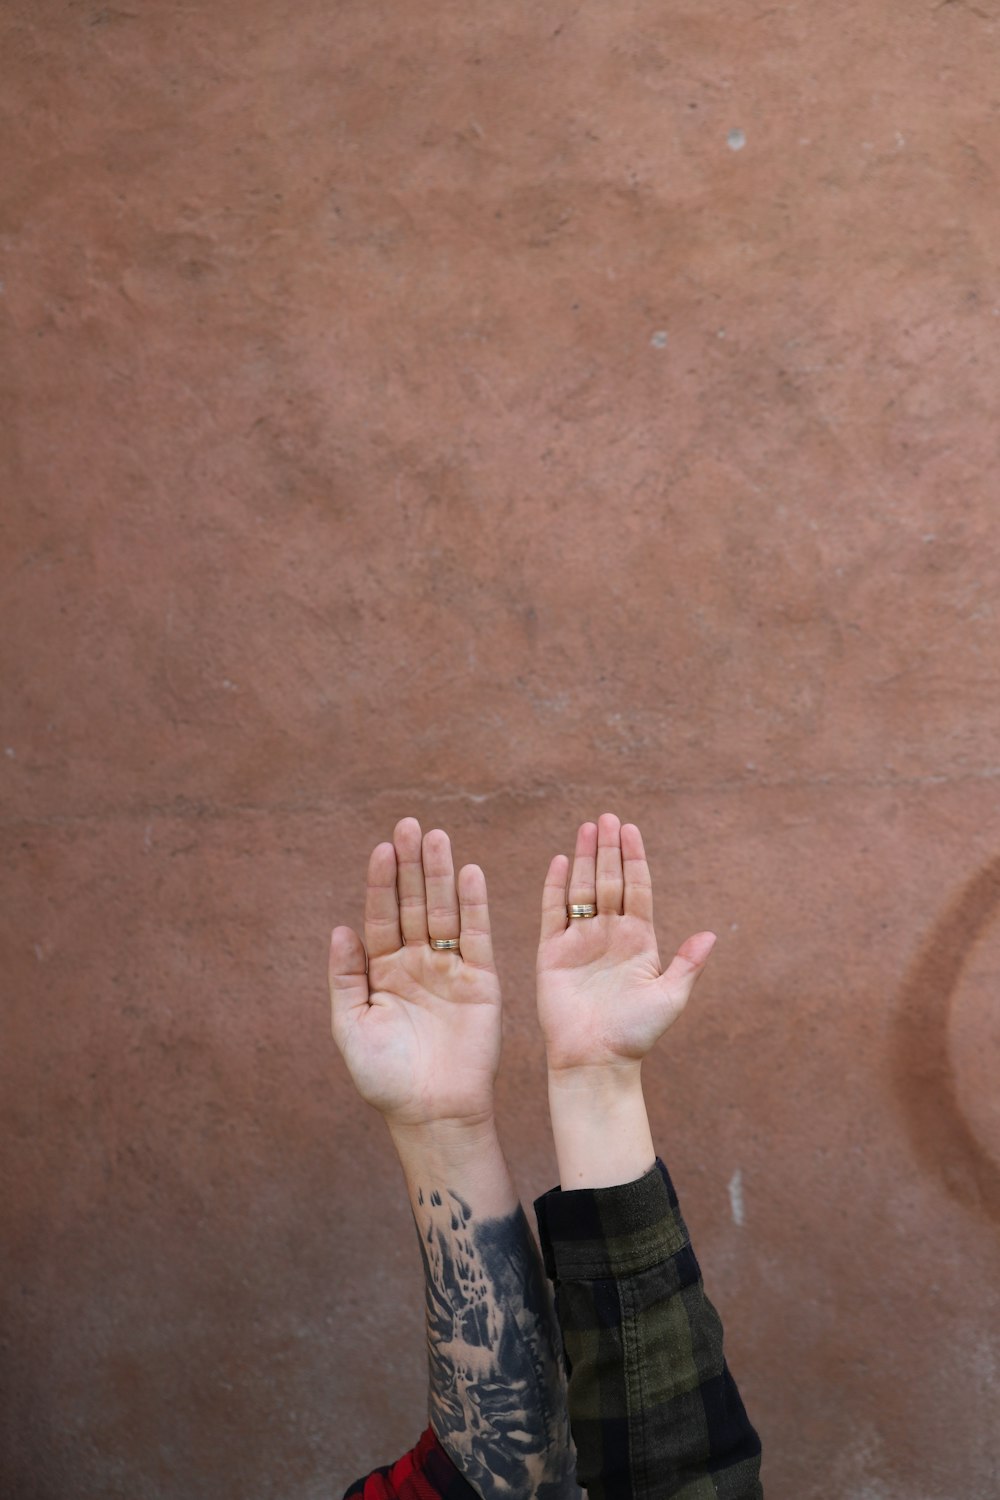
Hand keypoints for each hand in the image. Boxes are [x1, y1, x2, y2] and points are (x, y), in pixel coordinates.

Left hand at [328, 818, 501, 1130]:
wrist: (431, 1113)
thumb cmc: (385, 1078)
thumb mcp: (350, 1027)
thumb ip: (345, 978)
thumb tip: (339, 928)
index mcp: (382, 971)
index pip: (381, 916)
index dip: (380, 882)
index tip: (380, 848)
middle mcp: (416, 962)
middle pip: (414, 903)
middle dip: (411, 865)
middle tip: (409, 824)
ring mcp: (449, 969)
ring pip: (444, 911)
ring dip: (440, 874)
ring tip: (436, 837)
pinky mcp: (481, 981)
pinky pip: (477, 936)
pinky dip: (474, 904)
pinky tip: (469, 873)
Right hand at [536, 812, 716, 1075]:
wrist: (596, 1060)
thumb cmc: (635, 1034)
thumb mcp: (669, 998)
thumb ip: (687, 965)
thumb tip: (712, 934)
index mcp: (639, 940)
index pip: (637, 888)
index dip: (634, 858)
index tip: (631, 829)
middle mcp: (609, 934)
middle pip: (609, 880)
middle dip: (608, 849)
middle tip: (607, 816)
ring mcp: (580, 941)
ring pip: (582, 889)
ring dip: (583, 858)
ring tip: (586, 828)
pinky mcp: (552, 953)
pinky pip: (552, 912)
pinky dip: (554, 887)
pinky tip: (558, 861)